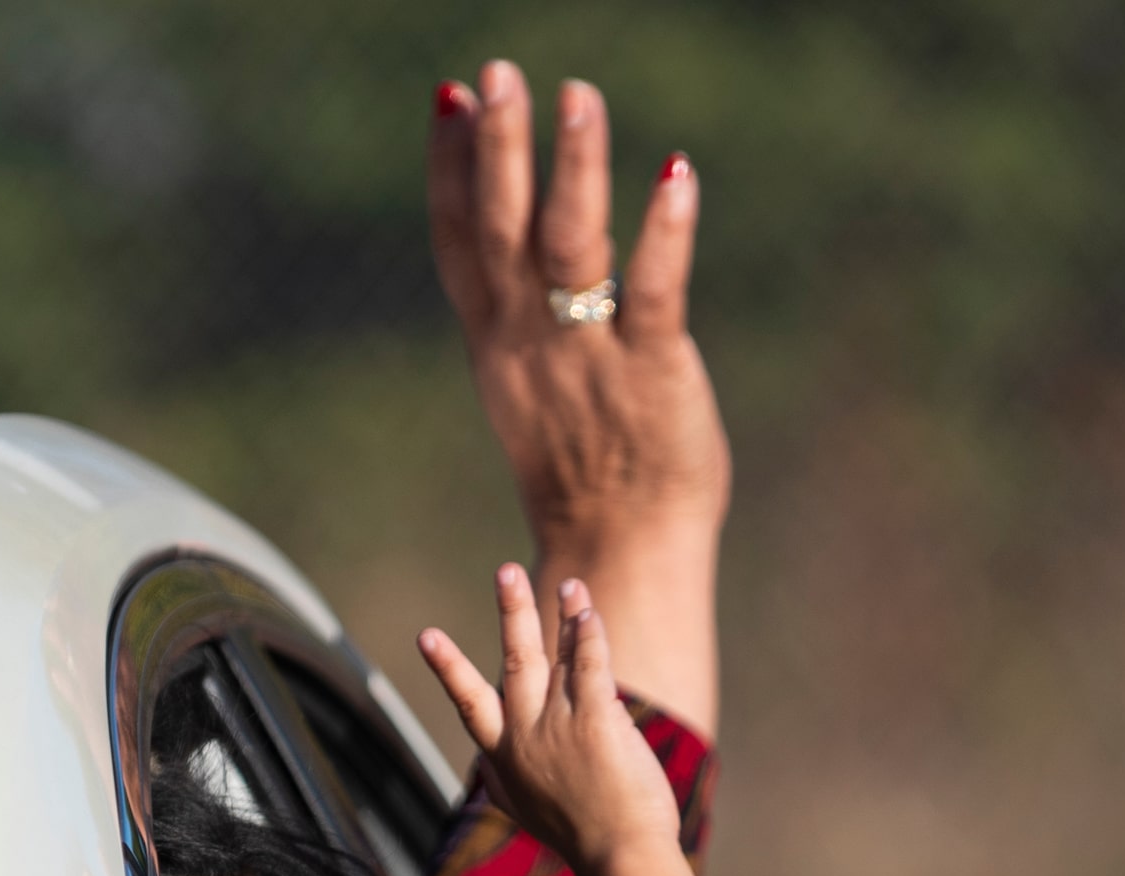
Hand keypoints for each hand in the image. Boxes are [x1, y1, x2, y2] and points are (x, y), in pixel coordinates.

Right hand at [420, 568, 681, 875]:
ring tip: (569, 584)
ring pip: (557, 657)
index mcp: (506, 757)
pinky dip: (588, 637)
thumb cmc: (583, 841)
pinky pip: (590, 666)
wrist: (618, 861)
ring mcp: (558, 727)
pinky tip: (588, 613)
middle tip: (504, 571)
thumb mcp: (529, 813)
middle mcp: (526, 735)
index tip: (428, 636)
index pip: (470, 704)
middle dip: (511, 612)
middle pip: (513, 661)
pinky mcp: (595, 723)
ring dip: (563, 614)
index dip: (450, 668)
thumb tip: (485, 768)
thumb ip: (505, 783)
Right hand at [430, 63, 727, 732]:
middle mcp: (532, 342)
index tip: (450, 97)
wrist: (621, 553)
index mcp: (497, 344)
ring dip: (572, 166)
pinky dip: (664, 234)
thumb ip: (518, 307)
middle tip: (496, 72)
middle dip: (496, 147)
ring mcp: (589, 356)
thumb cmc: (586, 464)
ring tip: (575, 93)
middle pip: (501, 229)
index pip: (459, 242)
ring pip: (571, 246)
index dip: (449, 169)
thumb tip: (520, 246)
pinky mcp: (652, 373)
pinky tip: (675, 175)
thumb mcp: (529, 381)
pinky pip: (655, 294)